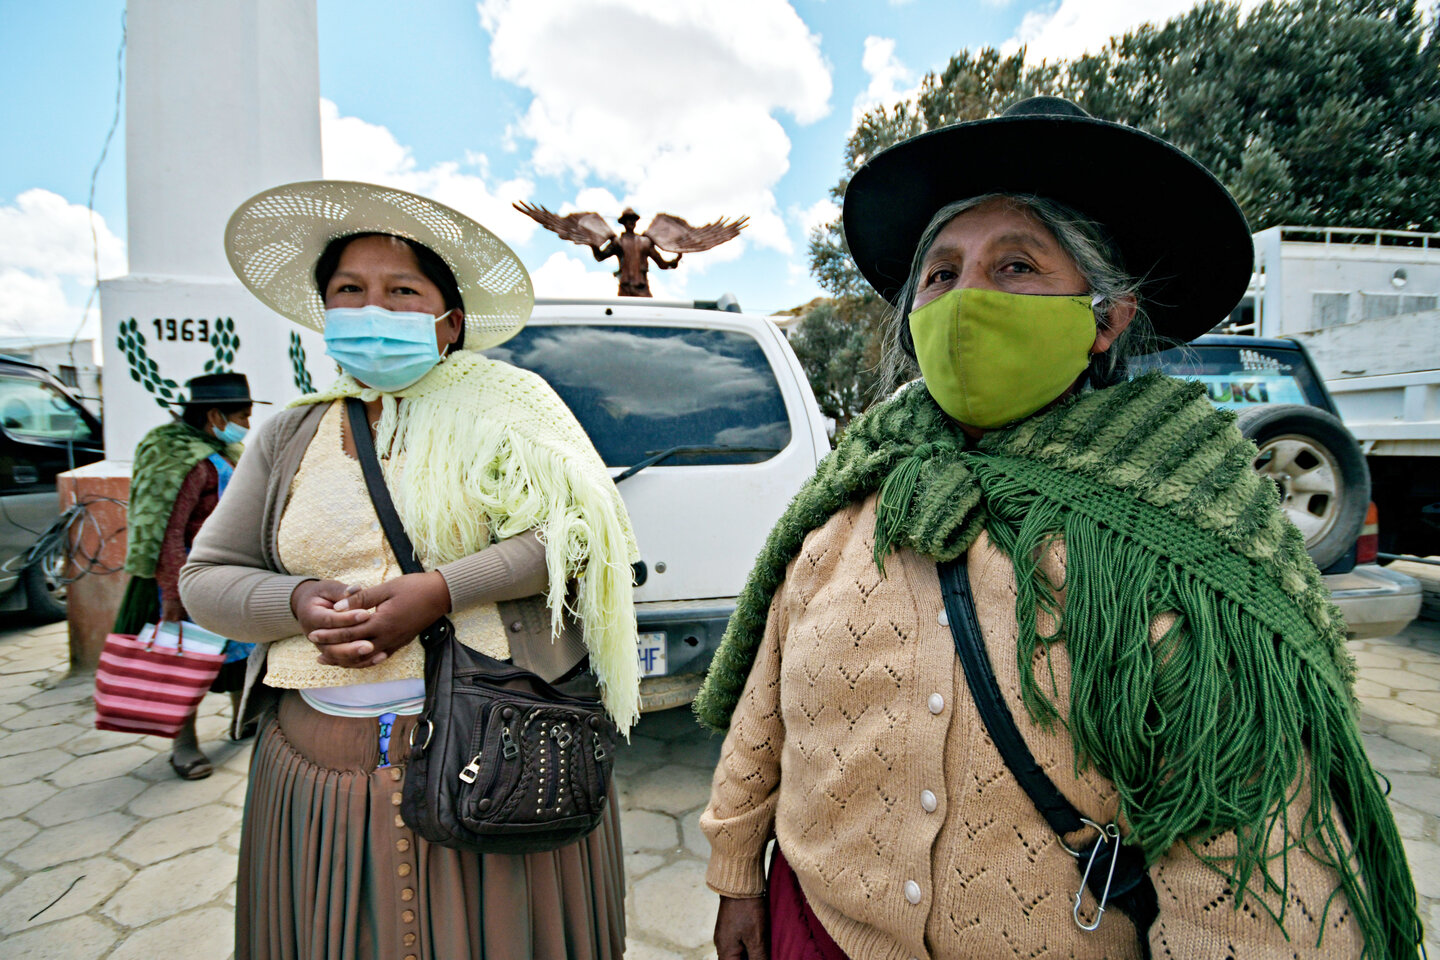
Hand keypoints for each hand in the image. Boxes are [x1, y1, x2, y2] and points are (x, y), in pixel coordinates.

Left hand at [305, 572, 451, 667]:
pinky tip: (357, 659)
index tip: (313, 634)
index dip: (329, 633)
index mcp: (381, 623)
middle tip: (316, 651)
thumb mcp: (386, 588)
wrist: (441, 595)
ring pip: (366, 657)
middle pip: (354, 648)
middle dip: (333, 649)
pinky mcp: (401, 642)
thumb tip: (338, 608)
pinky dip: (365, 660)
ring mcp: (395, 642)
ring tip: (331, 660)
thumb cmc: (414, 587)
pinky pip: (379, 656)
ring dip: (347, 659)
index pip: (349, 631)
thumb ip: (361, 599)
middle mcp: (387, 637)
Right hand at [715, 895, 767, 959]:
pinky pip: (738, 944)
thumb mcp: (757, 938)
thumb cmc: (748, 910)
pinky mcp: (729, 927)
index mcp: (725, 952)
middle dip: (750, 959)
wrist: (739, 882)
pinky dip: (748, 947)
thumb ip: (758, 958)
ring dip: (750, 955)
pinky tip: (759, 942)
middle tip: (764, 953)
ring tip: (763, 949)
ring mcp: (724, 936)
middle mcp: (721, 946)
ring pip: (737, 955)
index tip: (761, 957)